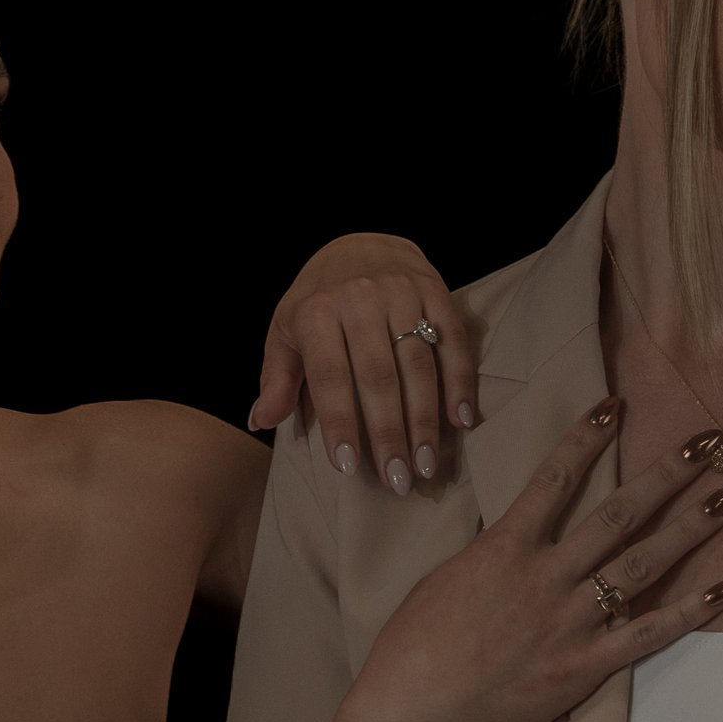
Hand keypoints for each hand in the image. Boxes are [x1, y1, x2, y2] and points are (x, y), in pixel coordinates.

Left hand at [253, 233, 475, 493]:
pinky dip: (460, 381)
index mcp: (317, 311)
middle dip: (389, 432)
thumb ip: (277, 377)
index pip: (330, 375)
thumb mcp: (285, 330)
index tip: (348, 466)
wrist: (363, 241)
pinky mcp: (436, 291)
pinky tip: (461, 419)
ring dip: (426, 418)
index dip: (339, 422)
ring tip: (427, 463)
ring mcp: (403, 292)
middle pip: (378, 375)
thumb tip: (261, 420)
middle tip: (398, 480)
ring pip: (418, 363)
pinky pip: (453, 341)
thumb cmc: (319, 299)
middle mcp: (361, 298)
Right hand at [320, 399, 722, 721]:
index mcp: (505, 548)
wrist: (413, 717)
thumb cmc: (412, 650)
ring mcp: (570, 620)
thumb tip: (517, 534)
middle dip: (668, 473)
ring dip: (692, 526)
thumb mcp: (446, 581)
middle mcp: (546, 576)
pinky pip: (650, 634)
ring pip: (644, 562)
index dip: (587, 439)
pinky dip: (692, 611)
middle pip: (619, 513)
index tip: (616, 406)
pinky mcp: (585, 665)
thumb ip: (491, 556)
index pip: (555, 479)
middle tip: (711, 442)